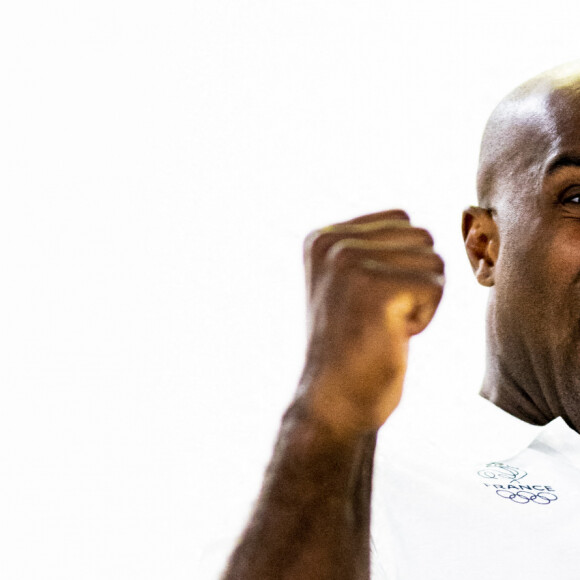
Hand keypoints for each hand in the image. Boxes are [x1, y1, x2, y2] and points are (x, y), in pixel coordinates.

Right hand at [298, 210, 444, 437]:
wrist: (334, 401)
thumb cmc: (353, 344)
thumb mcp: (350, 281)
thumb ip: (373, 247)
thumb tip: (420, 228)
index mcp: (322, 237)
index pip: (402, 221)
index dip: (401, 264)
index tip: (369, 299)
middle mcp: (331, 243)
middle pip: (422, 238)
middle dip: (414, 280)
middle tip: (377, 315)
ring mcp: (349, 263)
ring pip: (433, 262)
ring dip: (419, 299)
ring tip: (382, 324)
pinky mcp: (375, 289)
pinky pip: (436, 288)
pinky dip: (423, 318)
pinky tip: (389, 336)